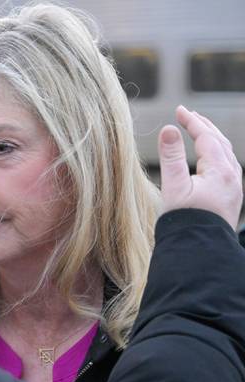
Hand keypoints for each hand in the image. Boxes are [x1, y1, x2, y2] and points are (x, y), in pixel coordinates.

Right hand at [159, 105, 242, 228]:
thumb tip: (169, 129)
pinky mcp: (231, 198)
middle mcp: (232, 177)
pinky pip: (227, 167)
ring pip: (226, 154)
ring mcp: (234, 188)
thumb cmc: (184, 221)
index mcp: (220, 171)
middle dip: (204, 126)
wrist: (199, 249)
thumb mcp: (174, 187)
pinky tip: (210, 158)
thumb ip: (171, 157)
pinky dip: (217, 154)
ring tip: (199, 131)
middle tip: (188, 115)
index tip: (179, 110)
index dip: (192, 122)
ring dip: (212, 139)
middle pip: (220, 142)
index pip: (206, 137)